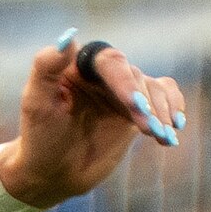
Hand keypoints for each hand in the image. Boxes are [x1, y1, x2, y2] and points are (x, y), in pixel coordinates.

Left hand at [0, 35, 186, 207]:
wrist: (51, 173)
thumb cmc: (39, 138)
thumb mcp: (36, 104)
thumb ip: (46, 68)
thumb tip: (68, 38)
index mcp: (80, 65)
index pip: (109, 61)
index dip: (124, 81)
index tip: (134, 106)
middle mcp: (104, 74)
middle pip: (135, 76)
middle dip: (145, 102)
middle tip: (148, 128)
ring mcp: (122, 92)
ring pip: (154, 89)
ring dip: (162, 111)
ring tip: (161, 135)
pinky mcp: (137, 111)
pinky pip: (164, 98)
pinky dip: (173, 108)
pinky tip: (174, 127)